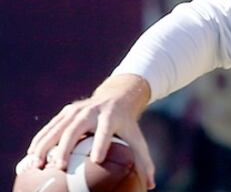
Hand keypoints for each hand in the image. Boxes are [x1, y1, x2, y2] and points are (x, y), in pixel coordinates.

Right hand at [23, 74, 155, 189]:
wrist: (117, 97)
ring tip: (38, 165)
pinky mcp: (66, 111)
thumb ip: (143, 161)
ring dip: (45, 145)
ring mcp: (77, 110)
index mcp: (112, 117)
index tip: (96, 160)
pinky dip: (40, 140)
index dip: (101, 144)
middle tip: (60, 168)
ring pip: (58, 127)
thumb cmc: (127, 125)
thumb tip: (151, 184)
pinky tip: (32, 155)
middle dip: (67, 147)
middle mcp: (92, 111)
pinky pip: (50, 126)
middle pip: (76, 128)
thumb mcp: (137, 138)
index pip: (106, 130)